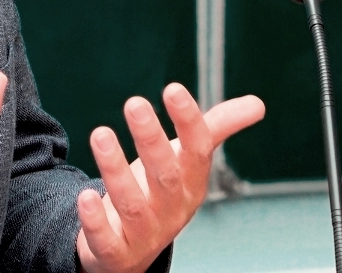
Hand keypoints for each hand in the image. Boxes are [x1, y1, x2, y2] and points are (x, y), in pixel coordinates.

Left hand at [76, 84, 265, 272]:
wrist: (130, 250)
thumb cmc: (158, 195)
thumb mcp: (185, 161)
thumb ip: (214, 129)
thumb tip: (256, 104)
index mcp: (191, 183)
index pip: (197, 151)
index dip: (188, 121)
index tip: (173, 89)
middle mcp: (170, 208)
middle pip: (166, 176)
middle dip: (152, 141)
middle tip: (135, 104)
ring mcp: (144, 233)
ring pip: (133, 205)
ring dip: (116, 170)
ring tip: (100, 134)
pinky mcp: (114, 251)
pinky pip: (108, 241)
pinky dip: (96, 220)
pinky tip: (85, 196)